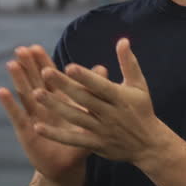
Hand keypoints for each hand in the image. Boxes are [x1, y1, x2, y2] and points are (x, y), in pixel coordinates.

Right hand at [0, 44, 107, 181]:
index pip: (49, 77)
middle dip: (28, 66)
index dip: (42, 62)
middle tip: (21, 49)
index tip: (35, 47)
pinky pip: (17, 115)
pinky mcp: (26, 131)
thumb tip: (103, 67)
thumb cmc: (80, 138)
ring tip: (11, 64)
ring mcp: (33, 116)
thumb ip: (94, 90)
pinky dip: (9, 103)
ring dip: (18, 80)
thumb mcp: (90, 114)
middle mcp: (44, 105)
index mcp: (59, 99)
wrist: (69, 166)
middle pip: (34, 81)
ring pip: (25, 94)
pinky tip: (1, 91)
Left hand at [32, 38, 164, 164]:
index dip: (85, 76)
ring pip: (75, 117)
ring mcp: (102, 130)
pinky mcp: (95, 145)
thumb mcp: (139, 85)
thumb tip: (122, 40)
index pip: (100, 86)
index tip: (69, 66)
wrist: (149, 145)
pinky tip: (38, 126)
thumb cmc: (142, 109)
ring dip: (55, 106)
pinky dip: (56, 135)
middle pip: (84, 99)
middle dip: (64, 86)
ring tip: (35, 93)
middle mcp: (110, 114)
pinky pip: (73, 140)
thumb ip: (129, 63)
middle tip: (44, 72)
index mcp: (120, 98)